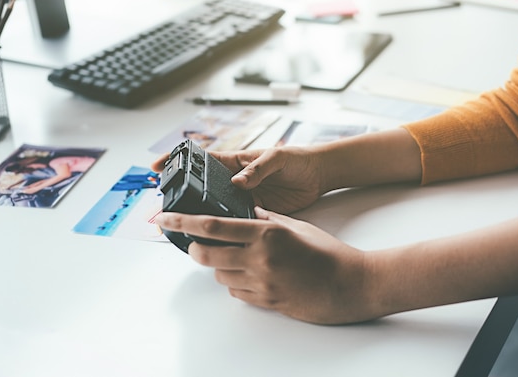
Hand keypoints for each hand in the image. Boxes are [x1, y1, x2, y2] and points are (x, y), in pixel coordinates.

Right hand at [151, 146, 325, 213]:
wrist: (319, 175)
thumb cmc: (297, 159)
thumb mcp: (277, 158)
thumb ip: (258, 169)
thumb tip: (239, 182)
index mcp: (237, 162)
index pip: (202, 161)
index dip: (179, 162)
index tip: (157, 167)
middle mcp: (236, 181)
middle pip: (202, 188)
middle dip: (181, 194)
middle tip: (163, 204)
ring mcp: (244, 198)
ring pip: (215, 208)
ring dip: (200, 215)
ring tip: (181, 223)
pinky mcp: (255, 213)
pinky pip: (234, 222)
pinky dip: (223, 229)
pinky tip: (213, 237)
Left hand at [155, 206, 375, 324]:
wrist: (352, 286)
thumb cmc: (329, 252)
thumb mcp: (297, 226)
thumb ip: (267, 219)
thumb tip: (246, 214)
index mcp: (266, 234)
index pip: (212, 226)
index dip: (183, 223)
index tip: (164, 218)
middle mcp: (259, 259)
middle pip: (206, 255)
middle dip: (194, 248)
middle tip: (195, 242)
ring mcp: (262, 284)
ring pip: (219, 276)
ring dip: (218, 265)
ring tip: (235, 257)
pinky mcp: (267, 302)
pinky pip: (236, 293)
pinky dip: (234, 281)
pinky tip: (249, 273)